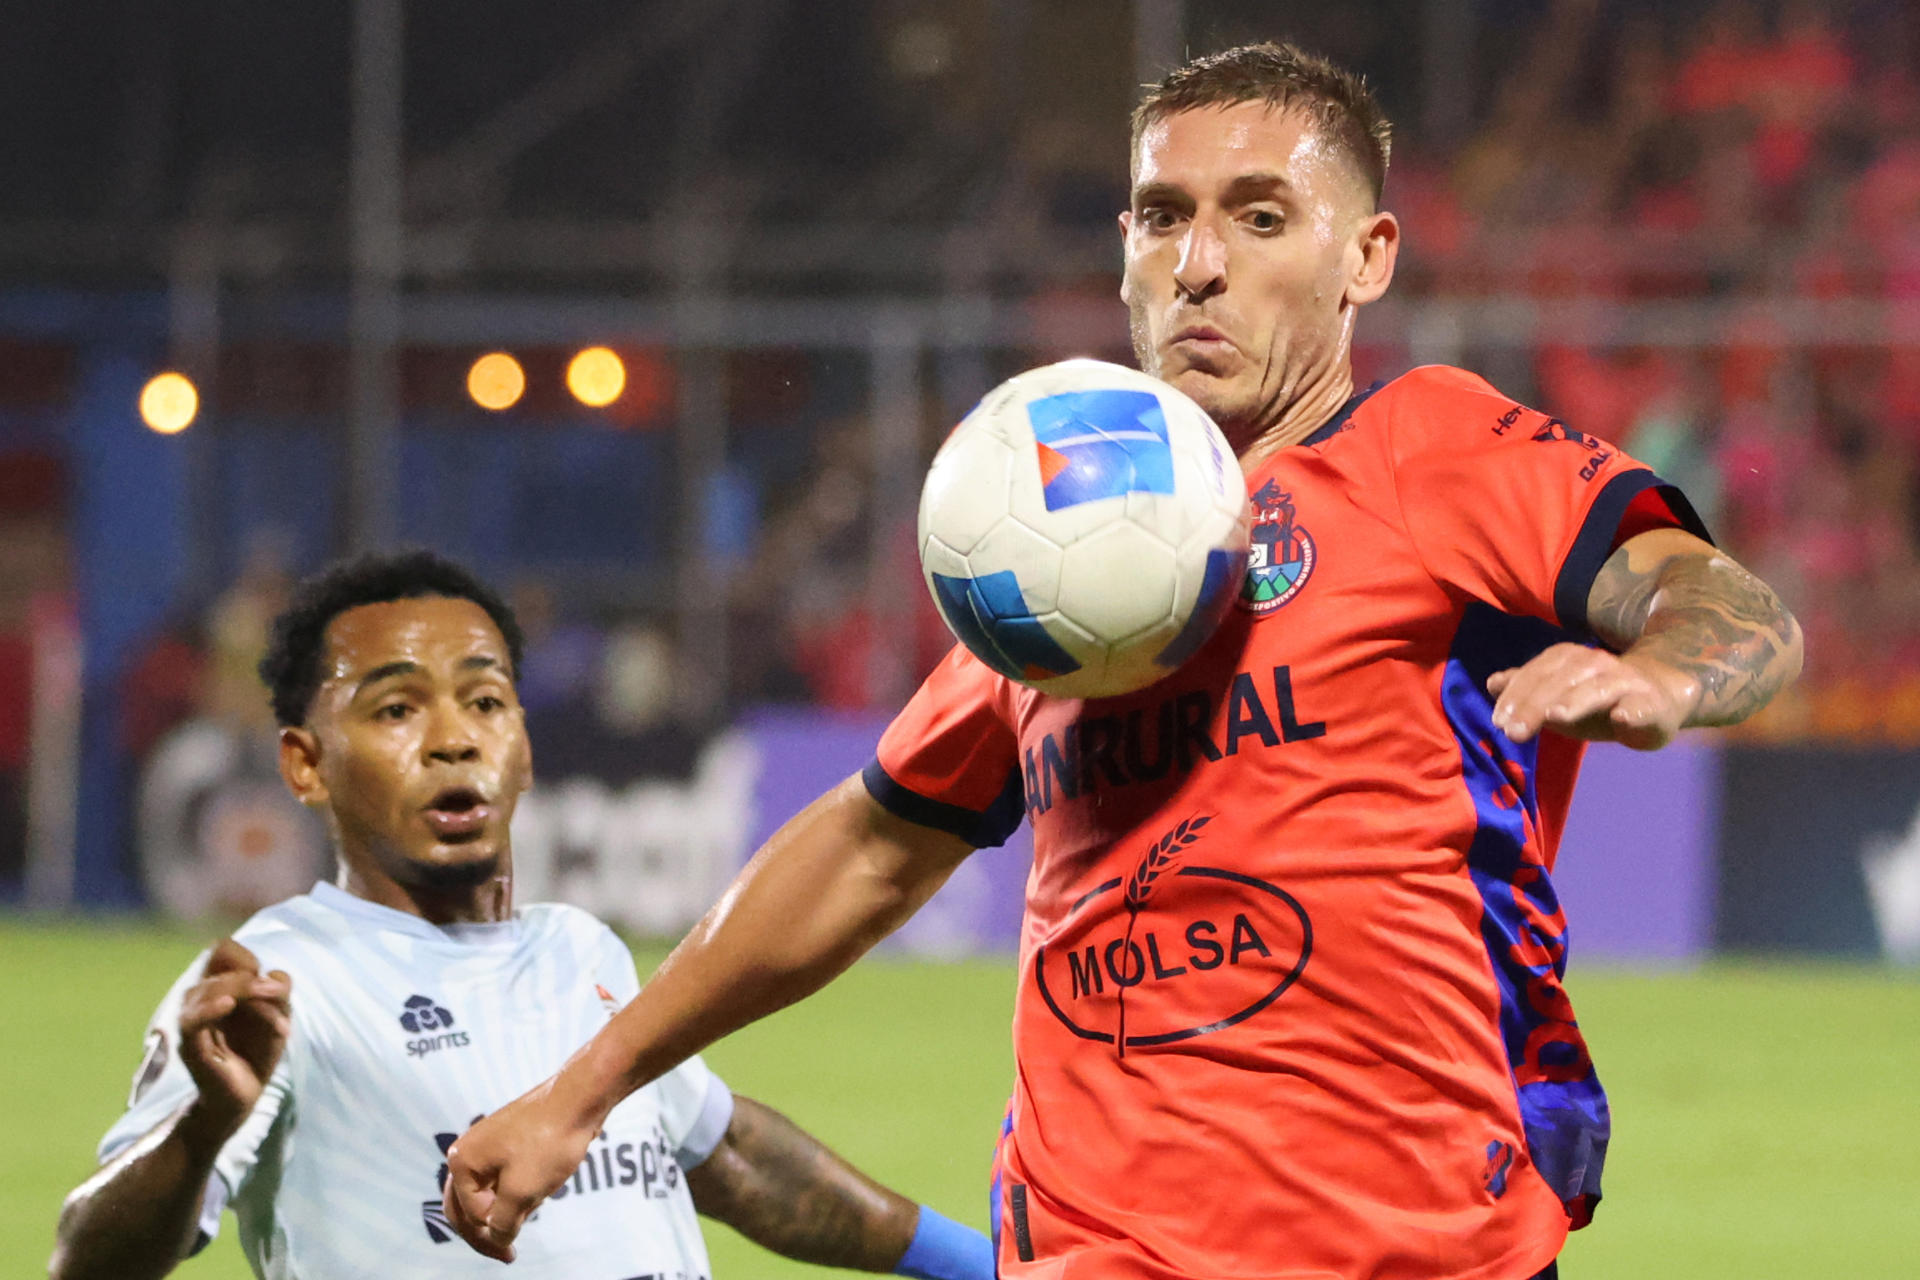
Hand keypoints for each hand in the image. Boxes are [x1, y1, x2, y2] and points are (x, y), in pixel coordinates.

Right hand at [178, 939, 290, 1127]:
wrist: (244, 1095)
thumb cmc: (258, 1050)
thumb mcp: (279, 1014)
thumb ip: (278, 990)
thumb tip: (274, 974)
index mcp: (218, 986)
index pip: (221, 950)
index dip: (246, 958)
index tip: (270, 984)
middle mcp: (200, 998)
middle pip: (224, 967)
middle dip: (258, 982)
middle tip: (280, 999)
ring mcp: (193, 1020)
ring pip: (214, 988)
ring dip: (253, 998)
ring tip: (280, 1025)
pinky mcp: (190, 1045)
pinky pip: (191, 1019)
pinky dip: (209, 1007)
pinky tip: (227, 1005)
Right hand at [443, 1077, 601, 1262]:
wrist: (580, 1099)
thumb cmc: (548, 1144)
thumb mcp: (522, 1193)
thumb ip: (502, 1224)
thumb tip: (497, 1239)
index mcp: (462, 1161)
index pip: (469, 1216)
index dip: (491, 1236)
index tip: (513, 1251)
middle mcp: (467, 1149)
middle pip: (467, 1206)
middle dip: (486, 1232)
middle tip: (507, 1256)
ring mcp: (488, 1143)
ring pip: (487, 1192)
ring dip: (503, 1211)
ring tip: (529, 1217)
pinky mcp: (509, 1140)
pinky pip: (504, 1176)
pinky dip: (515, 1193)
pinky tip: (536, 1199)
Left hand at [1488, 643, 1697, 751]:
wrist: (1659, 695)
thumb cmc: (1597, 698)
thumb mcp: (1558, 694)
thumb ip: (1526, 689)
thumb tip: (1492, 683)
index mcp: (1570, 660)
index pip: (1538, 672)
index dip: (1516, 694)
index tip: (1497, 721)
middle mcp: (1597, 665)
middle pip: (1562, 680)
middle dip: (1534, 704)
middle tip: (1512, 732)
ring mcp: (1626, 683)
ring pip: (1598, 688)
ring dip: (1576, 701)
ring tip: (1556, 716)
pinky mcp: (1652, 704)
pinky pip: (1642, 706)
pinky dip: (1633, 711)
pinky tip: (1622, 719)